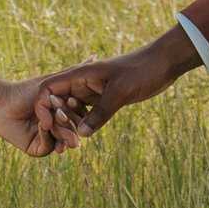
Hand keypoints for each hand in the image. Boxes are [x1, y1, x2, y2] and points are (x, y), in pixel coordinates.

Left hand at [0, 76, 95, 155]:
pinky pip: (47, 146)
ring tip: (68, 134)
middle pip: (72, 131)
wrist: (1, 101)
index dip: (82, 113)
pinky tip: (43, 125)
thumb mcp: (53, 81)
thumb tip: (95, 56)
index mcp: (64, 117)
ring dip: (63, 134)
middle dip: (75, 128)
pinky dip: (46, 136)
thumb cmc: (25, 90)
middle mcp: (57, 130)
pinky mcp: (36, 148)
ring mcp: (48, 140)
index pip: (79, 117)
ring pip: (61, 141)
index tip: (87, 107)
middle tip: (79, 125)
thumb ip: (75, 72)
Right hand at [30, 29, 196, 148]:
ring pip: (72, 110)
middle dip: (58, 123)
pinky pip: (86, 112)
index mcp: (81, 75)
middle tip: (67, 143)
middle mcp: (82, 82)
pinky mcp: (103, 97)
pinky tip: (84, 138)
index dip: (44, 108)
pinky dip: (83, 124)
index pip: (49, 89)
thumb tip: (82, 135)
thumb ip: (101, 112)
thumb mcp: (121, 92)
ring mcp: (92, 90)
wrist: (164, 62)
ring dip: (70, 126)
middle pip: (58, 103)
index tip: (47, 125)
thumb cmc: (142, 70)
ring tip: (74, 145)